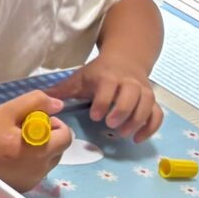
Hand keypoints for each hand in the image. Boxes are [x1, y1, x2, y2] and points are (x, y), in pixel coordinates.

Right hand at [0, 91, 72, 191]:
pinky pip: (37, 172)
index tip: (39, 120)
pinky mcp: (22, 188)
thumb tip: (59, 105)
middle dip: (50, 138)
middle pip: (60, 151)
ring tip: (18, 143)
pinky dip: (32, 163)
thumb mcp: (7, 109)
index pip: (66, 138)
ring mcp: (30, 182)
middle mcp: (36, 169)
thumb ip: (36, 102)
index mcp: (35, 149)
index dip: (57, 125)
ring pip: (49, 162)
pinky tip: (12, 157)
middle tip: (27, 130)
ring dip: (42, 151)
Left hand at [49, 59, 163, 141]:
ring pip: (148, 103)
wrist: (126, 58)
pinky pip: (157, 113)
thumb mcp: (80, 78)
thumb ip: (62, 90)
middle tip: (111, 126)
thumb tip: (40, 100)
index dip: (103, 101)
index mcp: (108, 76)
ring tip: (124, 134)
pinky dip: (151, 127)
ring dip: (138, 120)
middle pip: (133, 94)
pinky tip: (138, 139)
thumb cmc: (99, 72)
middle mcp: (128, 82)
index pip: (108, 87)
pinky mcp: (151, 100)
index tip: (95, 116)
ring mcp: (143, 91)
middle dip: (123, 111)